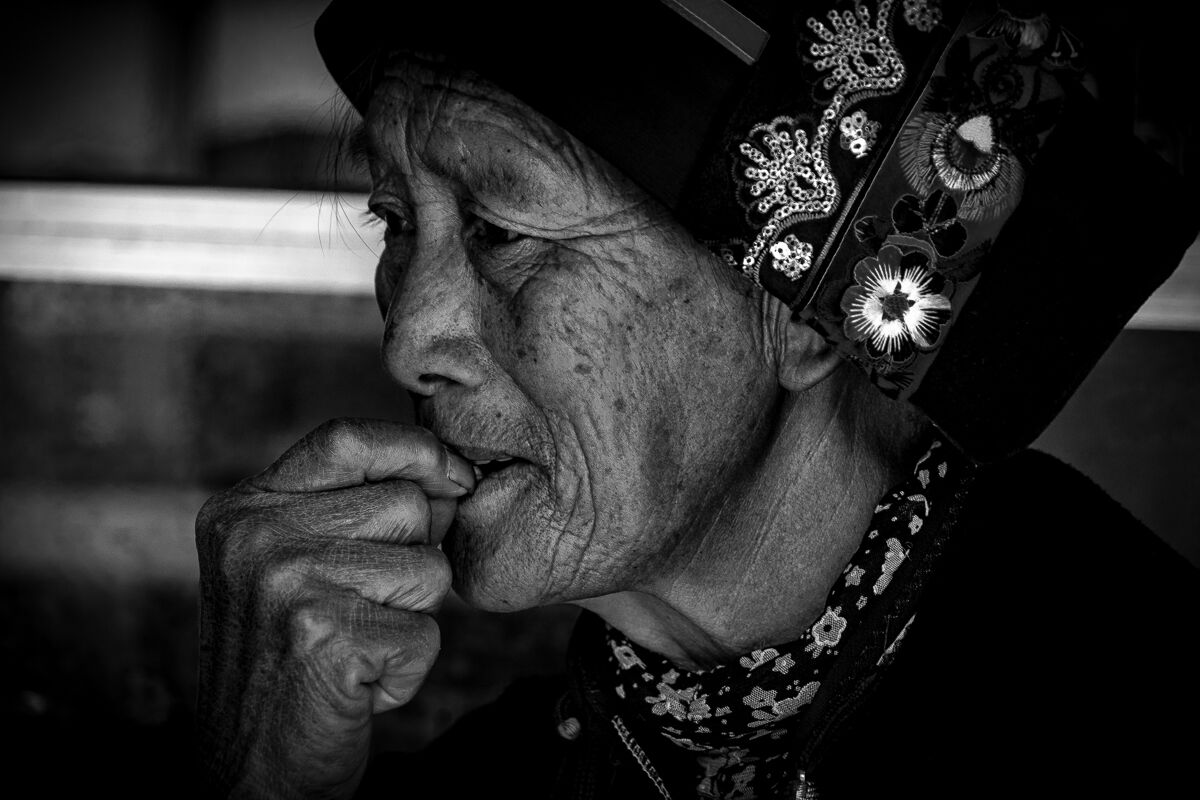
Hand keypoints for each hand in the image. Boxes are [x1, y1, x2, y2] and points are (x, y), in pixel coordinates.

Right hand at [194, 419, 474, 798]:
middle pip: (407, 504)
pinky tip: (356, 685)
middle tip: (363, 608)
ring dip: (411, 617)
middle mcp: (258, 536)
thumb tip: (451, 473)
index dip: (415, 449)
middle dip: (413, 558)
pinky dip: (406, 670)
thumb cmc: (287, 662)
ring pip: (428, 568)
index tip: (454, 474)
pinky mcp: (328, 638)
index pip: (347, 437)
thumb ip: (346, 509)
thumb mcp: (289, 566)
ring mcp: (290, 584)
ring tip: (355, 645)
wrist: (252, 771)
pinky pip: (425, 634)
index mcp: (244, 508)